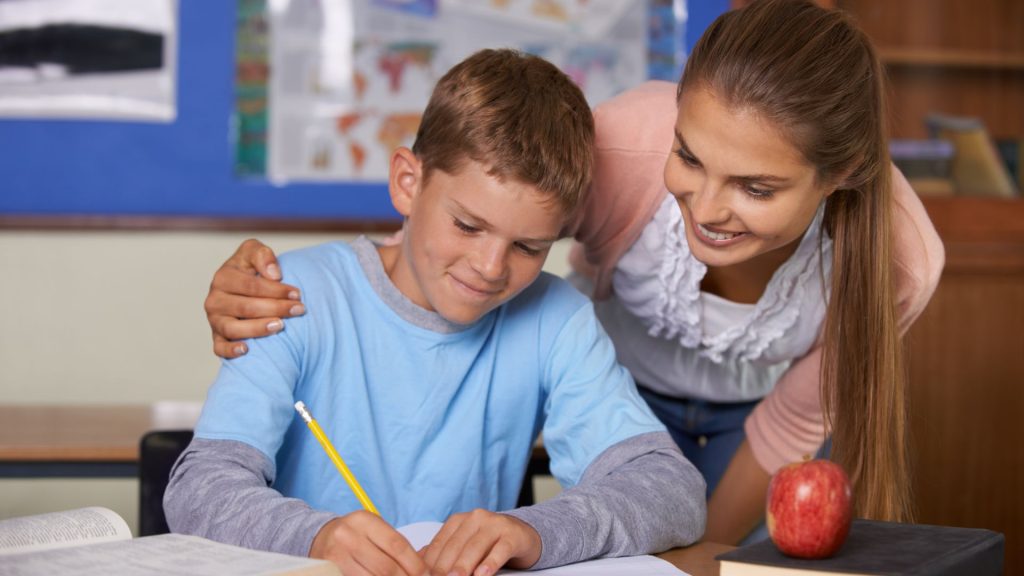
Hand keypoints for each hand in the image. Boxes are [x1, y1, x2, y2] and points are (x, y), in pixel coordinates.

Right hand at [205, 239, 304, 358]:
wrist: (242, 289)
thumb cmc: (251, 269)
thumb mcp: (254, 252)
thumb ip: (262, 255)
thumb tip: (274, 274)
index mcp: (223, 277)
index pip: (250, 285)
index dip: (275, 289)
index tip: (297, 294)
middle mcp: (215, 300)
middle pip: (245, 307)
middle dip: (275, 308)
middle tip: (298, 310)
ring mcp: (215, 320)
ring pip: (233, 328)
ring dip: (257, 329)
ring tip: (280, 326)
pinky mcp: (217, 338)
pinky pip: (219, 348)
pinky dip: (230, 350)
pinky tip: (246, 350)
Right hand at [311, 511, 428, 575]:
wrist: (319, 538)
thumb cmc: (356, 536)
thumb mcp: (374, 531)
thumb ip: (395, 547)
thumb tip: (423, 569)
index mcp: (364, 520)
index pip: (397, 545)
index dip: (415, 564)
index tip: (426, 574)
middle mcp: (347, 535)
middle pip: (386, 567)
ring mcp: (335, 556)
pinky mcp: (329, 570)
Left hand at [421, 509, 540, 575]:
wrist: (523, 535)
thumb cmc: (489, 544)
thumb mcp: (465, 545)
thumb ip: (444, 553)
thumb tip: (418, 564)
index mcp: (458, 521)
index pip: (440, 543)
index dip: (430, 563)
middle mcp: (475, 518)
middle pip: (456, 546)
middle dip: (444, 567)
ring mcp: (495, 524)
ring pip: (476, 547)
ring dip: (464, 566)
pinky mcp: (512, 534)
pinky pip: (500, 549)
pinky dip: (490, 562)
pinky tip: (483, 574)